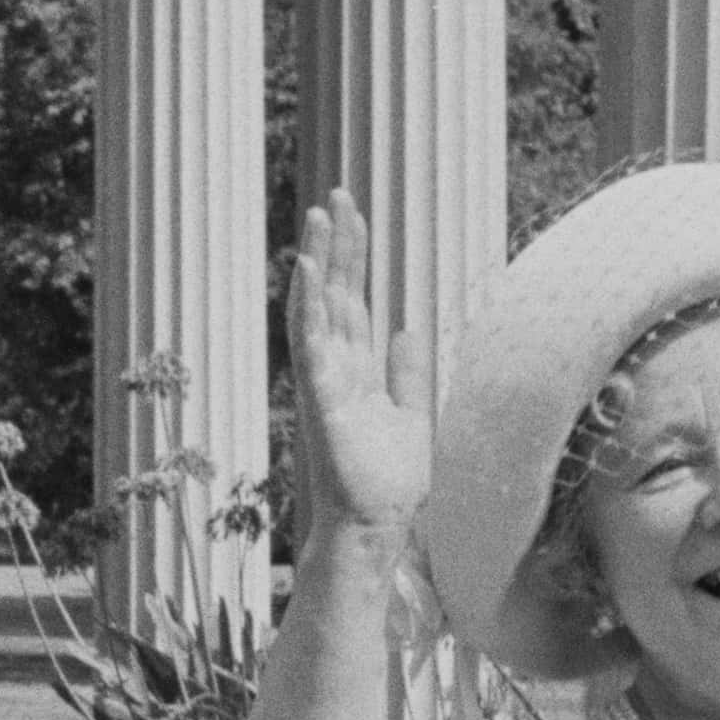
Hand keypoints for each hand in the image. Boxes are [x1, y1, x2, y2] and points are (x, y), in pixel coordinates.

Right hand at [284, 192, 434, 544]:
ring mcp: (324, 381)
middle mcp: (335, 368)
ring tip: (317, 216)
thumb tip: (407, 330)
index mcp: (357, 370)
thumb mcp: (411, 414)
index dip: (354, 258)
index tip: (355, 215)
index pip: (353, 300)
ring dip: (316, 261)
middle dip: (337, 244)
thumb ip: (407, 372)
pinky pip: (310, 342)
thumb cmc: (388, 483)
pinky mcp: (320, 397)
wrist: (377, 524)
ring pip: (317, 308)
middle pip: (335, 293)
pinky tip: (308, 268)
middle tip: (336, 195)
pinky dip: (308, 305)